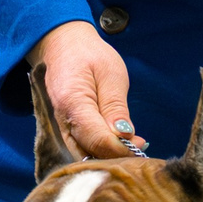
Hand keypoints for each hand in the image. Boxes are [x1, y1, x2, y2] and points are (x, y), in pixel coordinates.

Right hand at [27, 20, 141, 156]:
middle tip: (139, 147)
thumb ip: (115, 108)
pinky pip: (83, 149)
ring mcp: (62, 128)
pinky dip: (100, 151)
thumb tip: (125, 137)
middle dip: (115, 155)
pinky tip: (117, 143)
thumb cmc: (88, 55)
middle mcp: (62, 122)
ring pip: (85, 156)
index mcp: (72, 103)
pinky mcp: (67, 130)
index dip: (121, 148)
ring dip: (108, 156)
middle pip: (89, 153)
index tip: (140, 144)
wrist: (62, 45)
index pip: (97, 139)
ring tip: (131, 145)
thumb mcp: (110, 74)